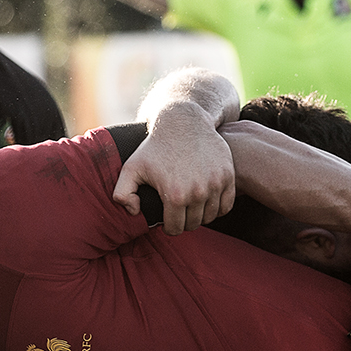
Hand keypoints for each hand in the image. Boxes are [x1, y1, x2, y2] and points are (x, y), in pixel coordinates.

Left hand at [115, 103, 235, 234]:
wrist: (183, 122)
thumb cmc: (155, 147)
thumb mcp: (131, 168)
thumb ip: (122, 194)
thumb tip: (134, 212)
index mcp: (175, 195)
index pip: (175, 228)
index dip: (168, 226)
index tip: (166, 218)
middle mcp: (198, 192)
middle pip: (193, 224)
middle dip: (184, 221)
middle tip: (178, 212)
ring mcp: (216, 184)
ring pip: (210, 216)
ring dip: (201, 215)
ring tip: (191, 207)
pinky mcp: (228, 176)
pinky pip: (226, 206)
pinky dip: (217, 208)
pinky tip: (207, 202)